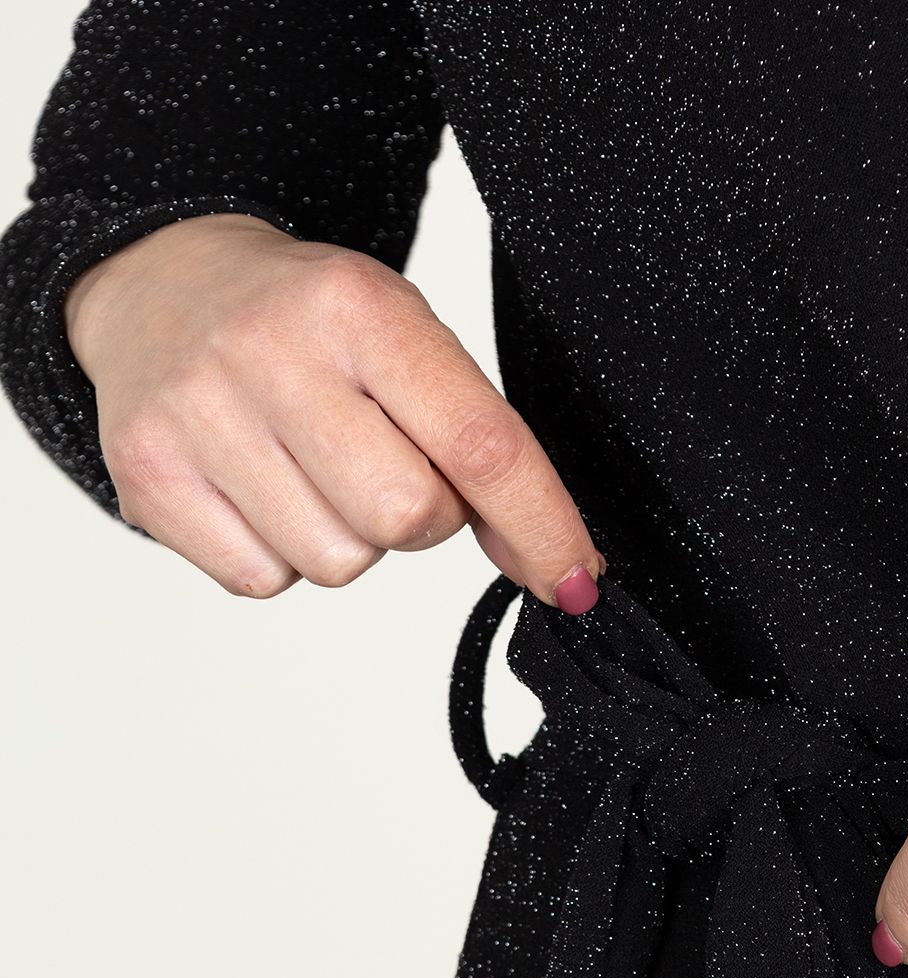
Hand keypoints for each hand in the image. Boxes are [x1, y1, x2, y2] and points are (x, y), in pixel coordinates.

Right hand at [63, 212, 603, 604]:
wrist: (161, 283)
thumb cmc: (306, 325)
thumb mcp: (400, 338)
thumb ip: (476, 440)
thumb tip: (555, 566)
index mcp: (359, 307)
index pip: (480, 443)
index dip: (541, 525)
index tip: (575, 578)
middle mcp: (271, 352)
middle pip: (408, 519)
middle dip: (422, 519)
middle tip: (384, 464)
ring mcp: (200, 416)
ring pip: (338, 563)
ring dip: (347, 537)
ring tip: (309, 466)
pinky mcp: (148, 476)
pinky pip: (265, 582)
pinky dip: (279, 554)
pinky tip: (258, 486)